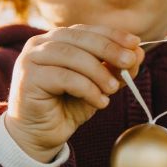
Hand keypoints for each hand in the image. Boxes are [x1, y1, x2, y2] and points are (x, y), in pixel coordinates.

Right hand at [6, 25, 142, 161]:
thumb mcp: (96, 85)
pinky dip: (88, 89)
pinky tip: (100, 102)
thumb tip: (138, 52)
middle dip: (109, 49)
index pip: (84, 30)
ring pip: (72, 56)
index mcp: (53, 41)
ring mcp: (30, 60)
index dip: (111, 34)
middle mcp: (38, 45)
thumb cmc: (65, 108)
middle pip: (79, 38)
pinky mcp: (28, 78)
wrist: (38, 136)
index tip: (135, 43)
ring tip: (113, 90)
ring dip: (99, 72)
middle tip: (130, 62)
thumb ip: (114, 69)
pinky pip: (65, 78)